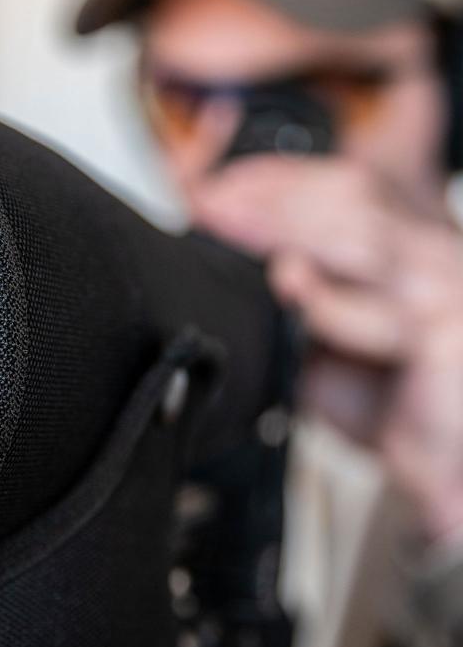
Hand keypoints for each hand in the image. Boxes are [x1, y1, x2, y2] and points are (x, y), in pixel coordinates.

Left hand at [191, 156, 462, 544]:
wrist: (449, 469)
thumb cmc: (392, 403)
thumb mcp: (324, 339)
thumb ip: (288, 299)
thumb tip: (221, 259)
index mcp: (406, 245)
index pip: (346, 184)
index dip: (277, 177)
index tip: (211, 184)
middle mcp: (432, 255)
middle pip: (352, 197)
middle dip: (270, 195)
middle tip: (208, 201)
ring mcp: (444, 292)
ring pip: (365, 239)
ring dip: (287, 228)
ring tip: (228, 223)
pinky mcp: (448, 339)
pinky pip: (384, 315)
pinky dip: (329, 301)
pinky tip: (289, 286)